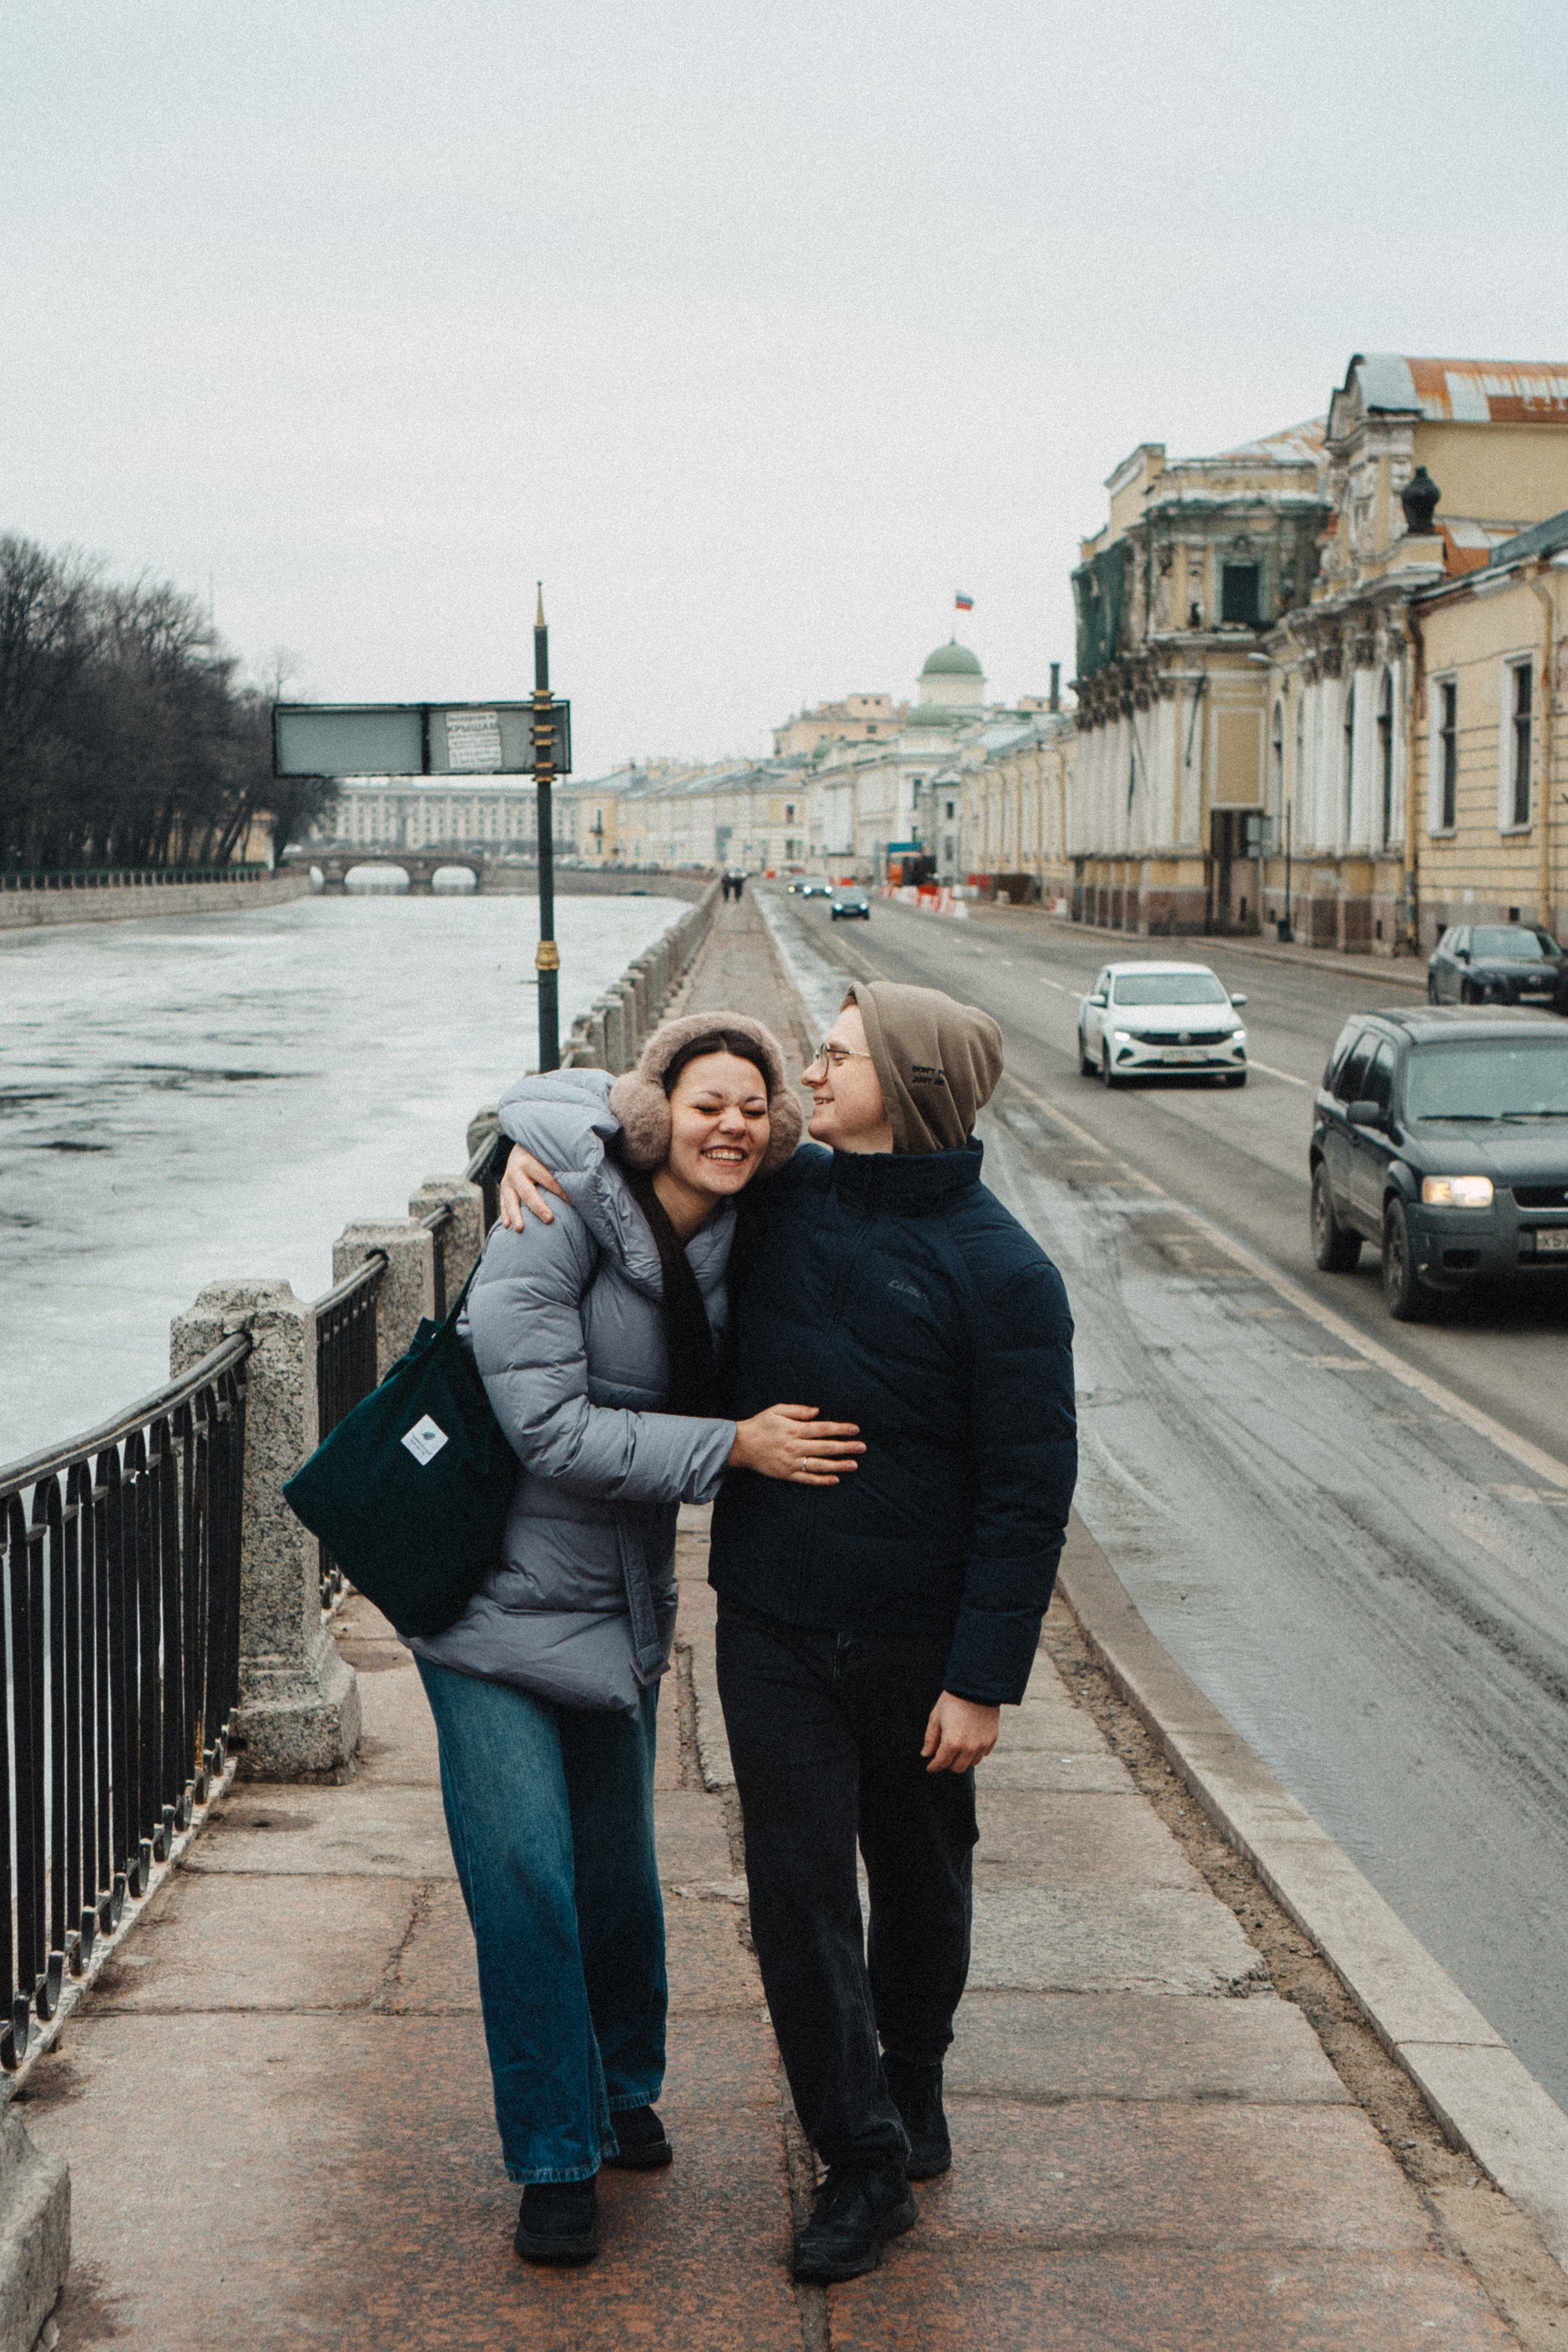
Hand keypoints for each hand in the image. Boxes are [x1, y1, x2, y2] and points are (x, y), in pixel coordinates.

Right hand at [499, 1144, 568, 1230]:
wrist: (519, 1147)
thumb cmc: (541, 1155)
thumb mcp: (548, 1156)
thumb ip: (559, 1167)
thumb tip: (583, 1181)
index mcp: (530, 1162)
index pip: (549, 1180)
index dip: (562, 1193)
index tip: (574, 1204)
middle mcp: (516, 1172)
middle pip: (529, 1193)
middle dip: (539, 1207)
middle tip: (549, 1219)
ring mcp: (507, 1182)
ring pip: (511, 1201)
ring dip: (515, 1215)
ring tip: (520, 1229)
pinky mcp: (503, 1189)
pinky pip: (503, 1203)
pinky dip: (505, 1215)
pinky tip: (507, 1227)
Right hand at [728, 1404, 863, 1485]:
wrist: (740, 1445)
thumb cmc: (760, 1425)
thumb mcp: (776, 1410)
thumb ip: (797, 1410)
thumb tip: (817, 1412)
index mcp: (793, 1429)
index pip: (822, 1429)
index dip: (840, 1429)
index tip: (855, 1429)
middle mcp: (794, 1446)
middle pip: (825, 1447)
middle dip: (845, 1447)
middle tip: (862, 1447)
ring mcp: (791, 1462)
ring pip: (819, 1465)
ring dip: (838, 1465)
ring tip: (854, 1465)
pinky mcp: (786, 1474)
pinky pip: (807, 1478)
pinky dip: (821, 1480)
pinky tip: (835, 1479)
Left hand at [922, 1692, 999, 1773]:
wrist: (977, 1687)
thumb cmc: (953, 1700)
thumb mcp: (936, 1717)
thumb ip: (930, 1738)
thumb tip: (926, 1754)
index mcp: (952, 1742)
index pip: (941, 1763)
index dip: (933, 1767)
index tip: (930, 1767)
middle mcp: (968, 1748)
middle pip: (957, 1768)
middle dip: (948, 1764)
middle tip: (943, 1755)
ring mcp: (982, 1745)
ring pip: (971, 1763)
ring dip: (963, 1759)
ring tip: (957, 1748)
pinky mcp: (992, 1740)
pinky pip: (983, 1754)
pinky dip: (975, 1752)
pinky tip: (970, 1742)